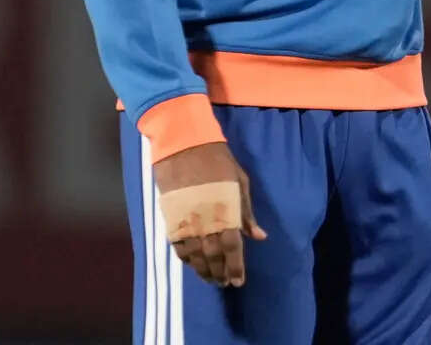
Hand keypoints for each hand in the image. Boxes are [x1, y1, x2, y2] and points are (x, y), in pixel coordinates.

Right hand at [152, 141, 266, 287]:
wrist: (184, 147)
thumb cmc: (218, 162)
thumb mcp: (241, 182)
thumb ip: (247, 213)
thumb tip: (260, 236)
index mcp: (226, 213)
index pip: (232, 248)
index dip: (235, 267)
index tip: (238, 281)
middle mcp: (205, 222)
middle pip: (213, 256)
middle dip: (220, 272)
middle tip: (225, 284)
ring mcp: (186, 222)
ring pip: (194, 256)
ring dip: (203, 271)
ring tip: (211, 279)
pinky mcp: (170, 219)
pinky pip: (178, 247)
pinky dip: (186, 259)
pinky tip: (192, 265)